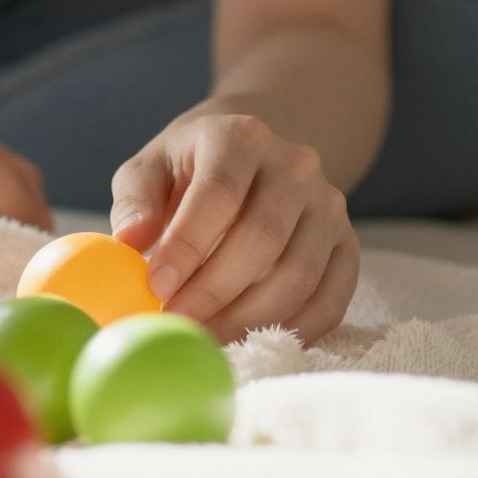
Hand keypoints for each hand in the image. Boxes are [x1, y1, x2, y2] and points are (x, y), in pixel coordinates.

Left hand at [109, 112, 359, 345]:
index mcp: (240, 137)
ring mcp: (329, 205)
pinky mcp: (348, 244)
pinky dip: (293, 330)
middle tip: (177, 323)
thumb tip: (128, 241)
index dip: (187, 246)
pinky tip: (252, 341)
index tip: (156, 287)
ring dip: (249, 318)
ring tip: (206, 337)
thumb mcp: (151, 168)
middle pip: (262, 238)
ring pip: (299, 274)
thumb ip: (135, 200)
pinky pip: (331, 298)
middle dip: (214, 291)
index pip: (219, 193)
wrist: (253, 158)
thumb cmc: (189, 169)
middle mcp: (295, 166)